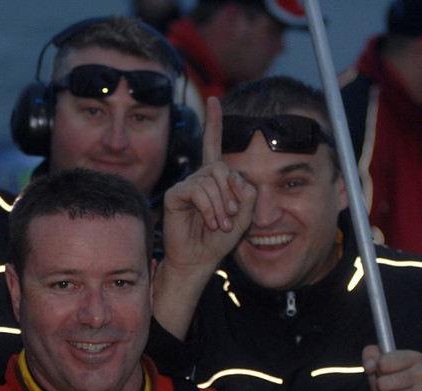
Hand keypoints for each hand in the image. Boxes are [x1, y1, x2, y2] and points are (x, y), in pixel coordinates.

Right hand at [155, 97, 255, 339]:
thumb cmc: (219, 239)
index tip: (213, 100)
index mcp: (215, 178)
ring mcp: (186, 185)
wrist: (199, 259)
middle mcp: (199, 178)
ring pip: (212, 181)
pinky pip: (198, 192)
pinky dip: (209, 208)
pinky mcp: (176, 195)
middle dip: (231, 193)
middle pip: (221, 168)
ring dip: (221, 205)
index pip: (213, 145)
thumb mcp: (244, 214)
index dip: (214, 123)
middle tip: (231, 216)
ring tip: (220, 224)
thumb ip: (246, 192)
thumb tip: (232, 177)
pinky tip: (209, 222)